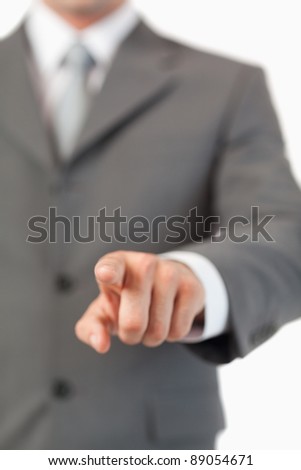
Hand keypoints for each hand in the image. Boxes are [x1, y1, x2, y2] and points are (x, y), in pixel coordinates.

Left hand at [75, 251, 204, 352]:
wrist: (165, 283)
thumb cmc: (125, 297)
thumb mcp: (104, 310)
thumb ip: (92, 328)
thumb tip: (101, 344)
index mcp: (116, 265)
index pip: (111, 267)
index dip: (108, 272)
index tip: (105, 274)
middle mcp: (143, 264)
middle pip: (134, 323)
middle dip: (131, 336)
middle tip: (132, 324)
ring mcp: (170, 273)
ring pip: (158, 331)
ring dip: (151, 337)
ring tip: (151, 318)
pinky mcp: (192, 287)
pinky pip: (178, 331)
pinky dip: (171, 335)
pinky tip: (169, 316)